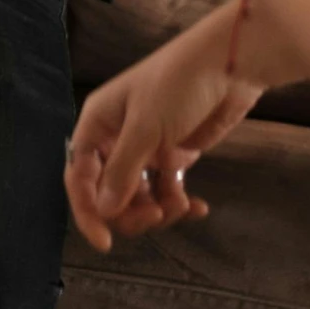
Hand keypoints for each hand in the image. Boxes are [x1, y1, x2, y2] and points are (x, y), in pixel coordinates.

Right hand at [64, 3, 263, 252]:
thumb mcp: (146, 128)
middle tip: (158, 216)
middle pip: (109, 192)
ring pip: (138, 196)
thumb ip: (123, 172)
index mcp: (98, 124)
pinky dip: (179, 202)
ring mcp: (146, 148)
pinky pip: (167, 189)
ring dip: (157, 209)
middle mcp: (116, 138)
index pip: (79, 175)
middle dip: (130, 211)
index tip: (105, 242)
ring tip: (182, 207)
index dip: (87, 209)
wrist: (230, 66)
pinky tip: (198, 208)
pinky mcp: (174, 154)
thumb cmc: (178, 85)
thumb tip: (102, 211)